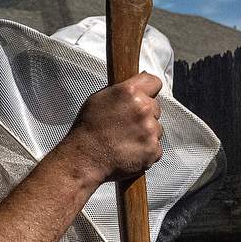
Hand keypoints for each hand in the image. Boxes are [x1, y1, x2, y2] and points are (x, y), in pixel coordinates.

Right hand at [46, 72, 164, 192]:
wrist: (84, 159)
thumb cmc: (87, 130)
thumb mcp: (98, 99)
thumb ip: (121, 91)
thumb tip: (136, 87)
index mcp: (130, 92)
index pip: (154, 82)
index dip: (149, 90)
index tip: (144, 96)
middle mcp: (143, 109)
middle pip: (156, 107)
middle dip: (145, 115)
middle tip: (126, 125)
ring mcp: (150, 131)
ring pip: (157, 128)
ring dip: (146, 134)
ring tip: (125, 140)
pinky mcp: (153, 150)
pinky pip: (156, 148)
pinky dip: (146, 151)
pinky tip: (129, 151)